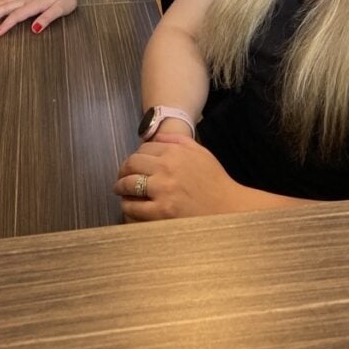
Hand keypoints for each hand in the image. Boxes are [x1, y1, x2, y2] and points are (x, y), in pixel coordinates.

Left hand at [113, 133, 242, 220]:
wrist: (228, 208)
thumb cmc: (215, 180)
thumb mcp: (200, 152)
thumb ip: (177, 140)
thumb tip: (156, 136)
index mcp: (175, 152)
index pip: (144, 149)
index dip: (135, 156)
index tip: (133, 163)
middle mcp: (166, 168)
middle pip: (132, 164)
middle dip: (123, 170)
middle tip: (121, 176)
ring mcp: (163, 191)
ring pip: (129, 184)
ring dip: (120, 187)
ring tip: (120, 190)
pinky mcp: (162, 212)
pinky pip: (134, 207)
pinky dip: (127, 205)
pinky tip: (128, 206)